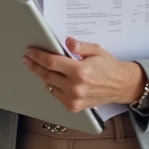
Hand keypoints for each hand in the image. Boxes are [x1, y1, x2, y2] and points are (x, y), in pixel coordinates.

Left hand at [23, 37, 145, 112]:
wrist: (121, 86)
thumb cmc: (109, 67)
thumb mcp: (97, 50)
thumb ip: (81, 46)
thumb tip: (67, 41)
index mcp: (80, 71)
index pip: (51, 62)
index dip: (38, 56)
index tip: (30, 52)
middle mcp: (75, 87)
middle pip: (46, 74)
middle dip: (34, 65)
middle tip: (27, 58)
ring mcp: (74, 99)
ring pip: (49, 85)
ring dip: (43, 75)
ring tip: (38, 67)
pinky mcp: (74, 107)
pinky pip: (56, 95)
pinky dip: (52, 86)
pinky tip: (53, 79)